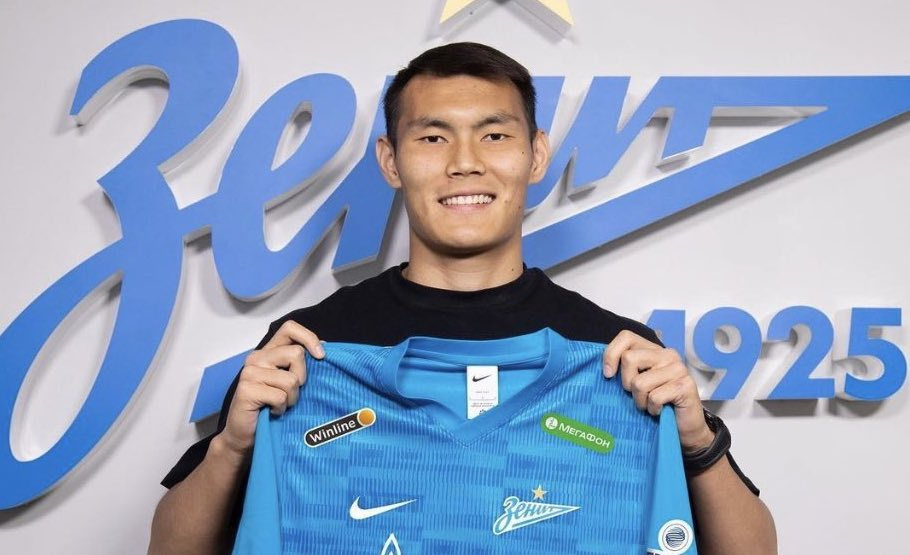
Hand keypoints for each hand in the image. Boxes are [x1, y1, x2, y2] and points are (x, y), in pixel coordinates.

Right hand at [216, 321, 323, 460]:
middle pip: (296, 353)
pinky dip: (281, 408)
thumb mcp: (288, 381)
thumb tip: (324, 346)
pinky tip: (272, 412)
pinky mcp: (246, 390)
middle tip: (291, 393)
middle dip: (302, 378)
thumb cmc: (271, 407)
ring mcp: (249, 373)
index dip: (309, 337)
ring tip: (280, 405)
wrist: (244, 435)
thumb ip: (300, 363)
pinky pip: (280, 396)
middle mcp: (257, 357)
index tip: (321, 356)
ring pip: (290, 379)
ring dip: (291, 398)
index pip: (290, 328)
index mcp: (268, 352)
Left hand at [603, 330, 713, 451]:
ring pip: (639, 382)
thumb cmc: (656, 404)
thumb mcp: (636, 383)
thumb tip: (605, 368)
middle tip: (637, 395)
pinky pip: (654, 397)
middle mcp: (668, 354)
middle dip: (626, 383)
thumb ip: (624, 370)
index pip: (626, 337)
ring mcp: (678, 369)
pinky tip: (660, 411)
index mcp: (654, 350)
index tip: (608, 375)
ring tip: (649, 405)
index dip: (611, 354)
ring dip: (640, 401)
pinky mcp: (685, 386)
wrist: (684, 428)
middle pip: (629, 358)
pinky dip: (652, 409)